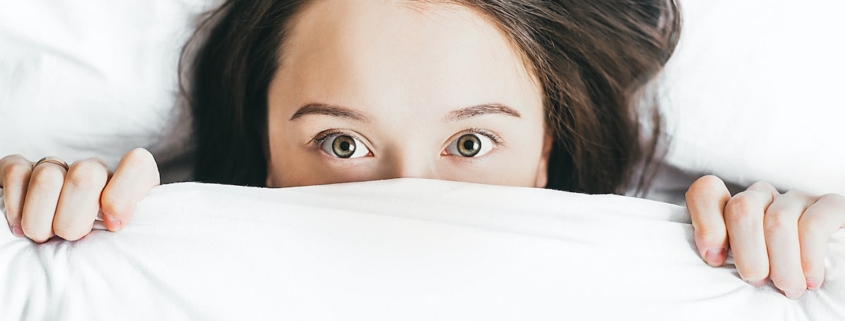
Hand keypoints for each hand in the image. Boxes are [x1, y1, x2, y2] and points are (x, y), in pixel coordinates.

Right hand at [0, 148, 159, 242]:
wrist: (62, 248)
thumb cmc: (101, 248)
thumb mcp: (125, 244)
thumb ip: (130, 234)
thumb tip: (114, 223)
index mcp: (128, 184)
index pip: (137, 165)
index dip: (123, 195)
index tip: (113, 226)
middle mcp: (95, 171)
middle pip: (86, 176)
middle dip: (73, 219)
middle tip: (71, 238)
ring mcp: (59, 168)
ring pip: (48, 177)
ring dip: (41, 219)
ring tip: (44, 237)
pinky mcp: (23, 170)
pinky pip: (16, 173)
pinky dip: (15, 205)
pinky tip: (20, 226)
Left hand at [686, 175, 844, 298]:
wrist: (830, 282)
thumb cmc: (774, 277)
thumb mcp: (743, 267)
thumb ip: (721, 255)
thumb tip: (712, 257)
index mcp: (734, 208)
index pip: (707, 192)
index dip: (706, 223)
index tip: (715, 259)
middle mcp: (763, 197)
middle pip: (742, 208)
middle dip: (747, 252)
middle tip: (757, 280)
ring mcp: (796, 199)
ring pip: (777, 221)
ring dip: (781, 263)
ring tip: (788, 288)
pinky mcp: (831, 206)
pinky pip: (813, 224)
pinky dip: (808, 257)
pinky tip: (810, 279)